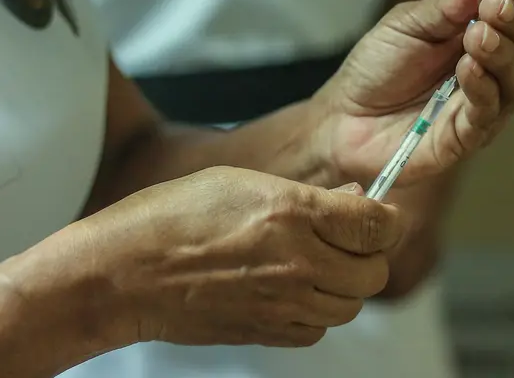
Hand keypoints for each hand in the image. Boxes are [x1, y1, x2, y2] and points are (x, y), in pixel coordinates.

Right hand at [78, 167, 403, 347]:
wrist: (124, 273)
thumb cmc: (175, 215)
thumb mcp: (245, 181)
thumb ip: (308, 196)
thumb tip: (356, 203)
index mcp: (292, 213)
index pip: (377, 225)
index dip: (388, 219)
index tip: (381, 216)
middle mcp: (296, 263)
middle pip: (373, 272)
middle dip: (370, 254)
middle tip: (349, 240)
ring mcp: (283, 303)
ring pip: (351, 306)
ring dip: (346, 285)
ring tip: (318, 264)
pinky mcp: (267, 332)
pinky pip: (317, 331)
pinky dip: (318, 313)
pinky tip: (294, 291)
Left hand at [314, 0, 513, 184]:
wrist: (343, 116)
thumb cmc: (377, 66)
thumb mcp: (408, 23)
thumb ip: (449, 2)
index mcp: (480, 31)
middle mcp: (491, 67)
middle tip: (497, 3)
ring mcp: (484, 102)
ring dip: (504, 51)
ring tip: (478, 34)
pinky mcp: (468, 135)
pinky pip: (490, 112)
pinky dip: (484, 87)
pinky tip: (468, 69)